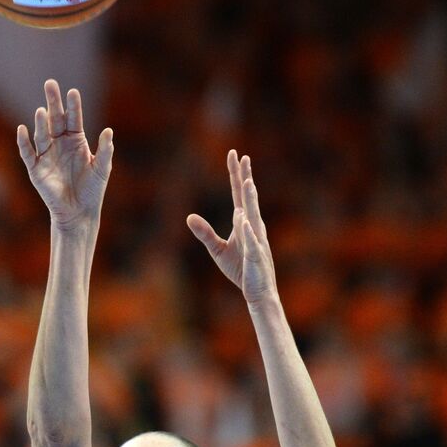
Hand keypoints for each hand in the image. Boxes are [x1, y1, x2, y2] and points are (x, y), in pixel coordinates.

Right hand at [17, 79, 113, 231]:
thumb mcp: (102, 169)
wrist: (79, 212)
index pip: (74, 119)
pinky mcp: (36, 169)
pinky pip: (28, 152)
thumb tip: (109, 131)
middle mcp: (60, 144)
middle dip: (53, 102)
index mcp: (76, 141)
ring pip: (42, 134)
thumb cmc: (92, 190)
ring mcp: (47, 155)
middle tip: (50, 84)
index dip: (73, 106)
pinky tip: (22, 129)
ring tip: (41, 110)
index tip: (73, 92)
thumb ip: (105, 150)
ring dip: (41, 122)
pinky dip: (24, 142)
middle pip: (55, 119)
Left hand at [187, 150, 277, 304]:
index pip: (239, 194)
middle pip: (247, 198)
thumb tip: (189, 217)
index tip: (235, 154)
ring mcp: (256, 240)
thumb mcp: (218, 249)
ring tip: (247, 182)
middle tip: (243, 157)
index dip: (236, 174)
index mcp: (244, 222)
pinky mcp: (255, 256)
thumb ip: (205, 233)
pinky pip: (252, 242)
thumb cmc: (241, 269)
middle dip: (245, 178)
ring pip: (252, 215)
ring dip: (250, 199)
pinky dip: (247, 231)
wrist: (258, 291)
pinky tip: (243, 220)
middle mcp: (252, 226)